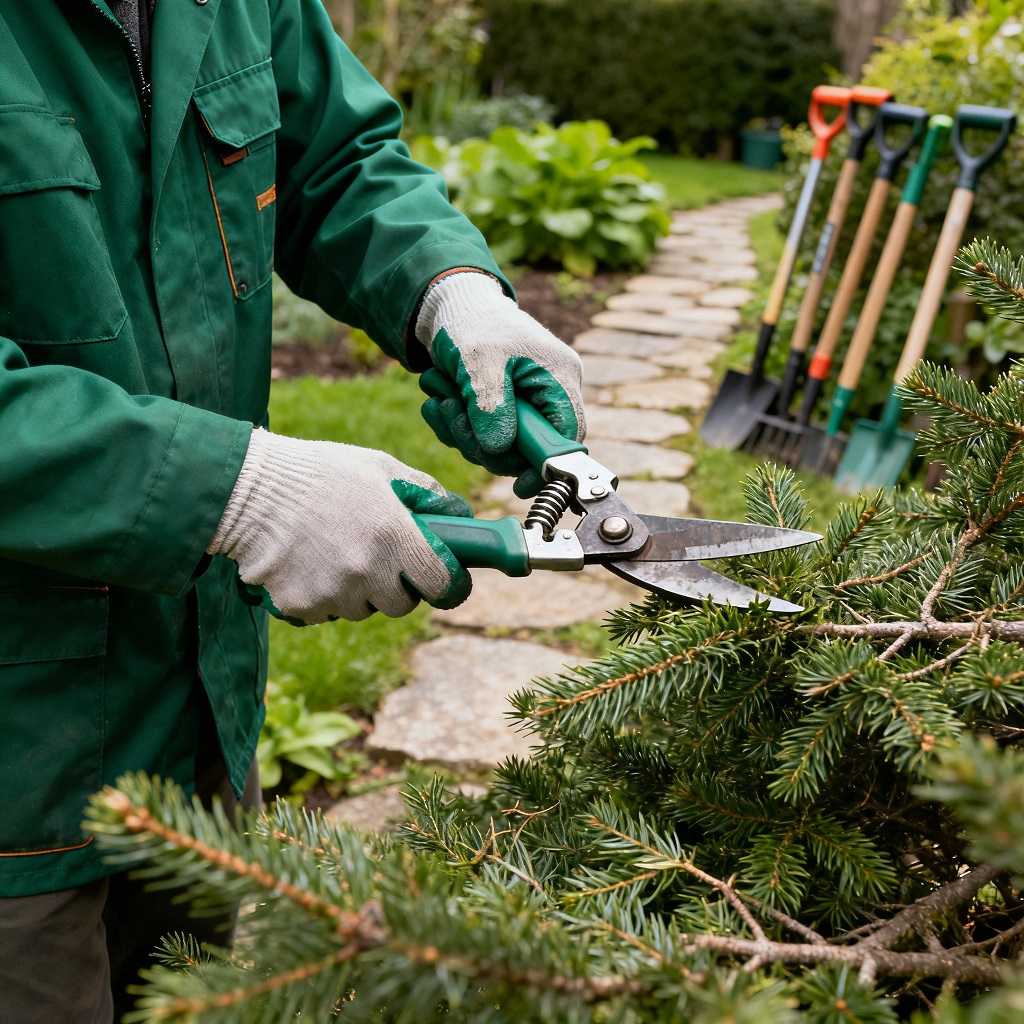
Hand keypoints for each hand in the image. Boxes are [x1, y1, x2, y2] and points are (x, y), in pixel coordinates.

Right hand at [208, 429, 472, 622]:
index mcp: (394, 535)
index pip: (442, 584)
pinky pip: (326, 612)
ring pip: (362, 609)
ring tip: (335, 551)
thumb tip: (461, 513)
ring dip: (358, 591)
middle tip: (380, 559)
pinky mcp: (303, 607)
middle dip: (397, 586)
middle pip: (402, 604)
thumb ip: (425, 492)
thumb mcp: (379, 468)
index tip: (446, 581)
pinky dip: (322, 594)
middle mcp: (368, 570)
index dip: (448, 585)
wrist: (248, 490)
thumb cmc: (320, 472)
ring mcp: (334, 593)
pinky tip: (308, 562)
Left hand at [415, 271, 584, 496]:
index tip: (519, 483)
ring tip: (442, 400)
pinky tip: (441, 402)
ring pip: (501, 447)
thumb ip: (491, 405)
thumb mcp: (479, 360)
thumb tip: (499, 449)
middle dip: (486, 443)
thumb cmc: (472, 321)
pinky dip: (458, 427)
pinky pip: (484, 438)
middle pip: (530, 449)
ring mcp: (525, 404)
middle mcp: (548, 393)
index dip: (548, 464)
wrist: (448, 307)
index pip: (569, 435)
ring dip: (465, 433)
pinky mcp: (502, 410)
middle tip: (454, 417)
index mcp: (558, 377)